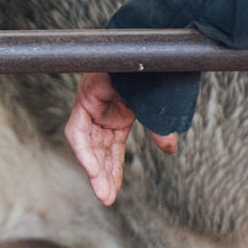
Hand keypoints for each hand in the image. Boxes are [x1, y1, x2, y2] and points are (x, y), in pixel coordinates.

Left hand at [63, 73, 177, 205]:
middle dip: (102, 176)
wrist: (146, 48)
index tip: (111, 192)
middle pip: (98, 150)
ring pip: (86, 144)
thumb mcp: (157, 108)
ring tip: (102, 192)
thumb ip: (159, 128)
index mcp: (117, 115)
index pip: (110, 149)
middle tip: (106, 199)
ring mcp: (92, 106)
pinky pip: (77, 130)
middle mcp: (101, 113)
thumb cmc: (151, 72)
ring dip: (93, 169)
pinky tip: (92, 169)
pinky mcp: (84, 99)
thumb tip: (169, 149)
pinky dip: (84, 150)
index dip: (111, 171)